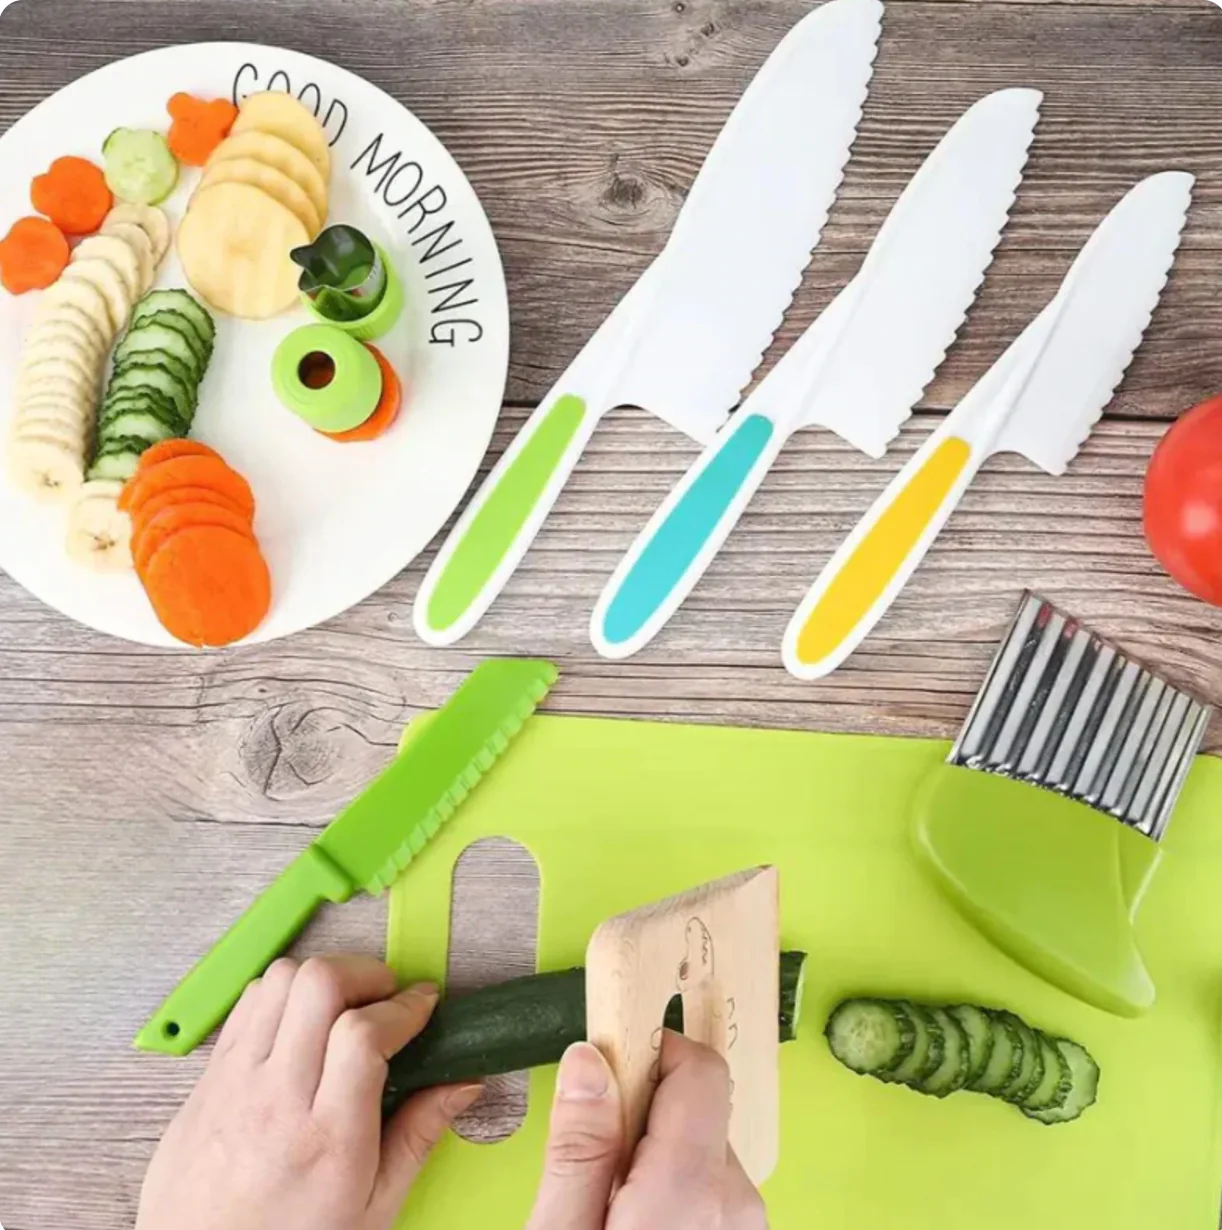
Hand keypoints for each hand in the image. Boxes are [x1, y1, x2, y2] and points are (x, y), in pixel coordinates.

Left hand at [136, 955, 481, 1229]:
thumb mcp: (374, 1207)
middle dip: (366, 974)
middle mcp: (276, 1098)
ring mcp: (235, 1081)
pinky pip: (248, 1002)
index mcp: (326, 1138)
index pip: (363, 1034)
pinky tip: (302, 1023)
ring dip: (323, 978)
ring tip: (344, 1006)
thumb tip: (464, 1082)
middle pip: (319, 986)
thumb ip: (420, 1135)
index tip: (424, 1005)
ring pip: (281, 980)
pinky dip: (284, 994)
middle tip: (385, 997)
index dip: (404, 1006)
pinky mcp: (209, 1076)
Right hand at [526, 1032, 766, 1229]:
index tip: (604, 1067)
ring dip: (654, 1158)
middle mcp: (735, 1199)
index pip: (700, 1068)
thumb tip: (588, 1059)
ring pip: (698, 1149)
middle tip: (590, 1163)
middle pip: (694, 1108)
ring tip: (608, 1208)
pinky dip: (672, 1192)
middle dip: (640, 1115)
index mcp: (692, 1186)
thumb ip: (579, 1149)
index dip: (651, 1052)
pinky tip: (636, 1225)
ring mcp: (745, 1225)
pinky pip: (709, 1189)